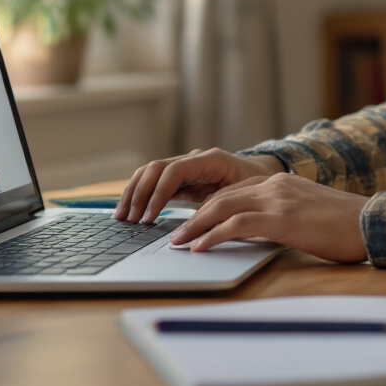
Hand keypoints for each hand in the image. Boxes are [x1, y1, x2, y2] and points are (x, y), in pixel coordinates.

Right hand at [115, 148, 284, 223]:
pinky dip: (142, 194)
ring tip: (122, 217)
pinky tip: (132, 211)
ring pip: (150, 172)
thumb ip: (221, 207)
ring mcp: (186, 165)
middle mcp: (194, 158)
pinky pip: (155, 181)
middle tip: (129, 219)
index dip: (158, 194)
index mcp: (210, 159)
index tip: (148, 218)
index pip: (173, 172)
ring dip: (134, 193)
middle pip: (155, 168)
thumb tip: (197, 227)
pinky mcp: (181, 176)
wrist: (263, 173)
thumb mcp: (244, 196)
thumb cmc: (257, 185)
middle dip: (139, 193)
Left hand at [169, 173, 369, 263]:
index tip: (192, 223)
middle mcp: (275, 186)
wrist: (372, 223)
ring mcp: (277, 199)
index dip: (209, 208)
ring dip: (195, 226)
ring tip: (179, 242)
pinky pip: (236, 225)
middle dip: (194, 216)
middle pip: (222, 197)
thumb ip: (283, 216)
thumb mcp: (308, 215)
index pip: (234, 192)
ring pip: (223, 208)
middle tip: (177, 234)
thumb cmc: (345, 227)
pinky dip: (213, 235)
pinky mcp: (281, 218)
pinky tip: (200, 247)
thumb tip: (262, 233)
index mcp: (281, 184)